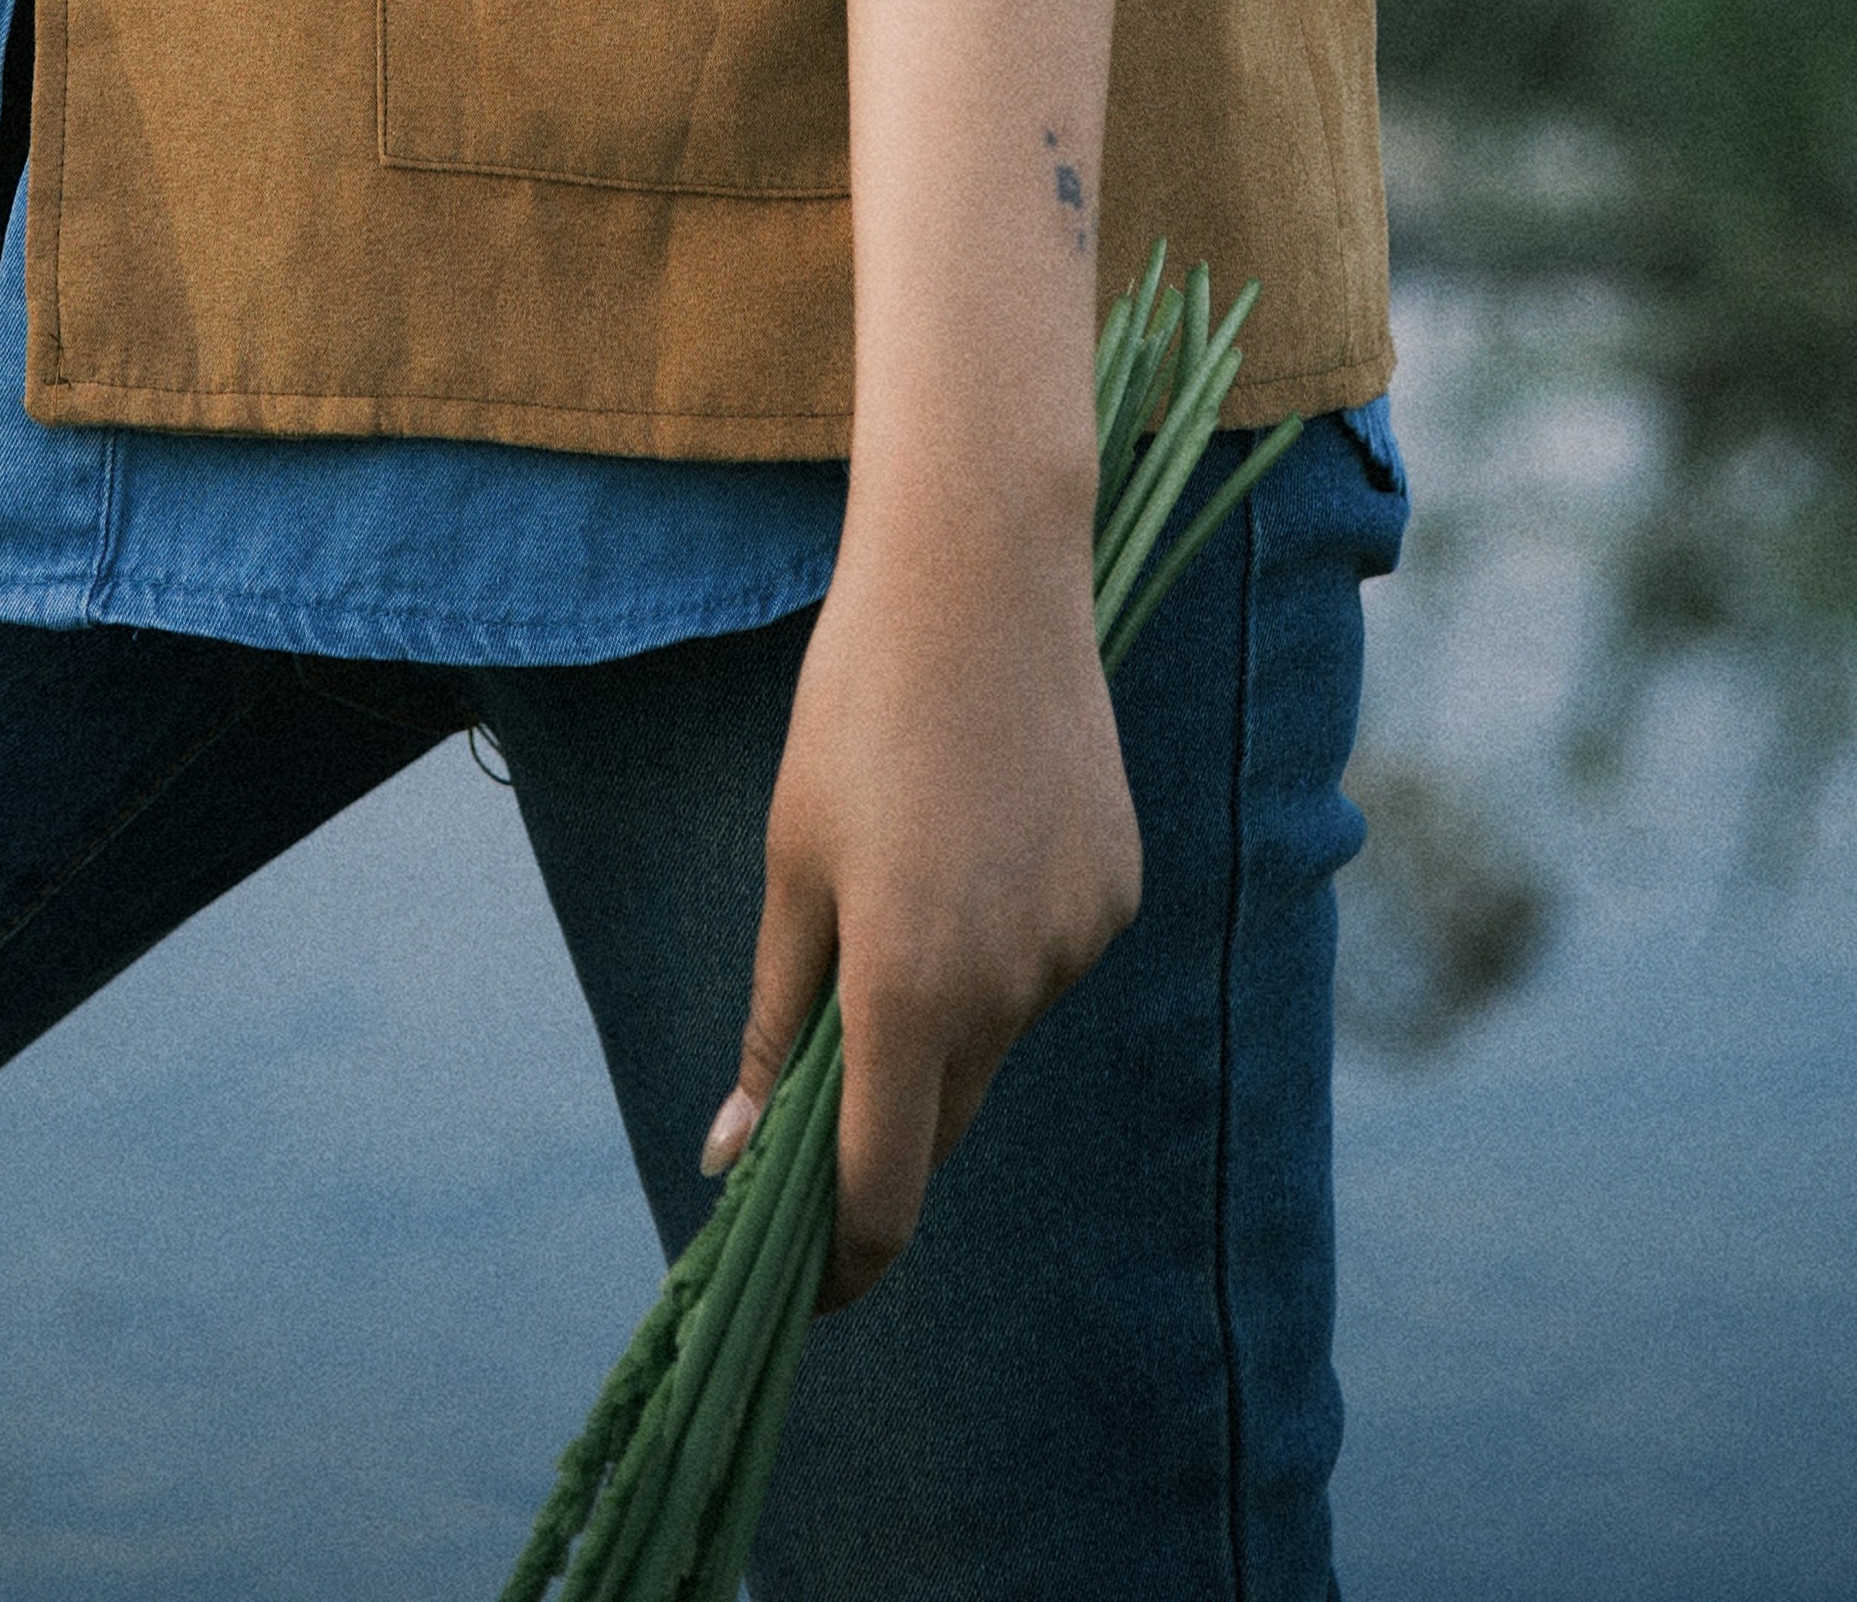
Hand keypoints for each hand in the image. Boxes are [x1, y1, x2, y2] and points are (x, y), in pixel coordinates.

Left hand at [713, 477, 1141, 1308]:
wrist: (982, 577)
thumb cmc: (857, 710)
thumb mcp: (793, 862)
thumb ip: (779, 1020)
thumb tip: (737, 1151)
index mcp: (908, 987)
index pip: (883, 1191)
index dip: (842, 1256)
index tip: (804, 1279)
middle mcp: (1008, 987)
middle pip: (938, 1119)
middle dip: (881, 1123)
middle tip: (821, 1077)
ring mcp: (1076, 944)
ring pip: (993, 1033)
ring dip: (943, 1010)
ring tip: (907, 871)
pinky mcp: (1119, 894)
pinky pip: (1045, 961)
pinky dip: (1003, 943)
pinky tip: (978, 837)